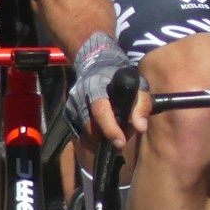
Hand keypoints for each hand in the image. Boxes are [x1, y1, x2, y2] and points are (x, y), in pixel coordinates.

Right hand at [66, 30, 147, 146]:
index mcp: (94, 86)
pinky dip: (94, 138)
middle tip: (125, 133)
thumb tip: (141, 127)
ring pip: (86, 135)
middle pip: (92, 128)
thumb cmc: (119, 77)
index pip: (100, 111)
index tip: (121, 142)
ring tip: (116, 129)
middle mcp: (78, 97)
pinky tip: (104, 129)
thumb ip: (141, 104)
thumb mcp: (136, 84)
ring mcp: (70, 108)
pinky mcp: (67, 117)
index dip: (110, 129)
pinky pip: (81, 136)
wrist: (95, 67)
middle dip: (109, 136)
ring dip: (102, 138)